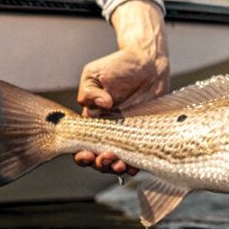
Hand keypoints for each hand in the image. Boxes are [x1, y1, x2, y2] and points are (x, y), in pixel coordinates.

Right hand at [73, 0, 169, 175]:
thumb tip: (102, 106)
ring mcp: (127, 134)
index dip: (81, 154)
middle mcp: (108, 131)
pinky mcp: (145, 133)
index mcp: (92, 120)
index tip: (85, 153)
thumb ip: (89, 91)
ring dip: (116, 168)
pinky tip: (134, 166)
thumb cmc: (118, 65)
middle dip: (100, 164)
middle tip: (106, 157)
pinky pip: (139, 155)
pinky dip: (135, 164)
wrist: (147, 60)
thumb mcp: (94, 73)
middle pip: (99, 158)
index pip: (82, 145)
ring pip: (118, 160)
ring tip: (120, 165)